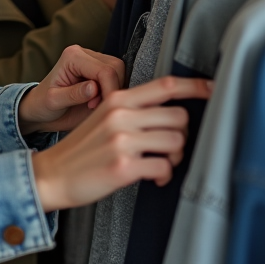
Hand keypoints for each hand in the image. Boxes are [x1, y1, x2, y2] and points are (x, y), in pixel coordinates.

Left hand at [18, 46, 124, 135]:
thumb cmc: (43, 105)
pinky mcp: (100, 70)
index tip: (97, 108)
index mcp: (72, 56)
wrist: (40, 109)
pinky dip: (113, 91)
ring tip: (96, 105)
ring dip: (114, 91)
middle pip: (116, 67)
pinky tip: (99, 103)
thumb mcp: (53, 102)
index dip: (108, 90)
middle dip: (112, 89)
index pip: (104, 70)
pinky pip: (118, 78)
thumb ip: (73, 94)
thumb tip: (94, 87)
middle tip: (96, 106)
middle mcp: (85, 53)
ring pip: (120, 72)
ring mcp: (94, 60)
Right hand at [30, 76, 213, 211]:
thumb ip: (132, 109)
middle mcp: (120, 115)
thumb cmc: (83, 149)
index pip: (165, 85)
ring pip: (176, 141)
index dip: (194, 86)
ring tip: (161, 163)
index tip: (213, 89)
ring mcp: (122, 140)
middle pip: (178, 116)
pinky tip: (153, 178)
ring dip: (175, 156)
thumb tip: (172, 113)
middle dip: (182, 135)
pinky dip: (163, 175)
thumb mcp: (104, 117)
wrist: (51, 175)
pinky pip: (164, 167)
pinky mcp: (123, 166)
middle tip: (170, 148)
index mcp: (118, 99)